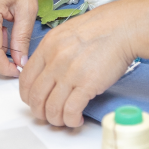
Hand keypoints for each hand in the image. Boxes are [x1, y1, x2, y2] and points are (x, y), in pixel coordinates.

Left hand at [20, 0, 148, 126]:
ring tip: (64, 119)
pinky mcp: (87, 84)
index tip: (35, 102)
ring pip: (51, 108)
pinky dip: (71, 120)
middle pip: (35, 97)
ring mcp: (70, 73)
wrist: (123, 28)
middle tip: (48, 115)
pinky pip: (71, 111)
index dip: (28, 97)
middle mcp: (55, 60)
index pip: (25, 79)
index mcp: (48, 46)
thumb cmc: (101, 29)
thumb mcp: (67, 33)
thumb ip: (53, 51)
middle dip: (40, 112)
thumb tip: (45, 71)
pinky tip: (77, 119)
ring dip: (56, 120)